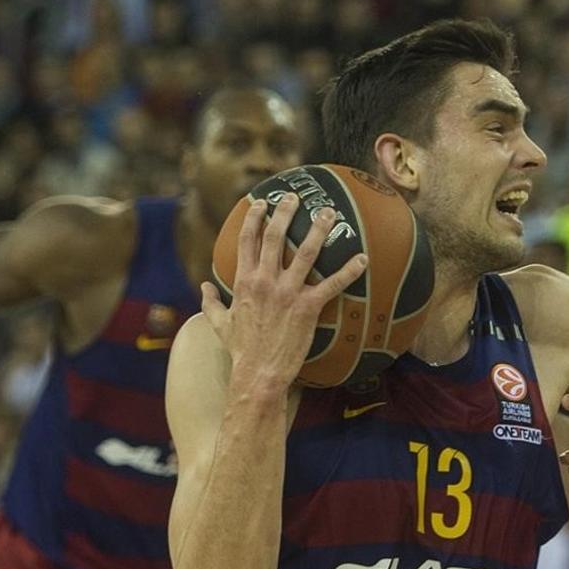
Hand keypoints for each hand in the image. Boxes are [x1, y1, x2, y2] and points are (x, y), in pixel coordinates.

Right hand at [201, 193, 367, 384]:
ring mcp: (288, 292)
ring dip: (319, 230)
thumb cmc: (240, 349)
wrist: (258, 372)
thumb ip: (210, 302)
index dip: (255, 218)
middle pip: (276, 237)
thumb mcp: (219, 323)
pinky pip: (333, 284)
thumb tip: (206, 287)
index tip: (262, 203)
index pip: (248, 240)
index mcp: (244, 281)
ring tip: (329, 213)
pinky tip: (363, 259)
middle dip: (285, 212)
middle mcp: (265, 281)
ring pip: (306, 252)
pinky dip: (349, 271)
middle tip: (295, 196)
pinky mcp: (308, 307)